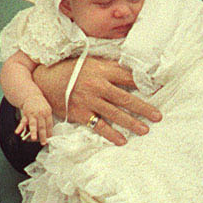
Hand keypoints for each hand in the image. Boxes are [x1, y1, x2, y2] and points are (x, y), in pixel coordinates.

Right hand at [15, 99, 53, 144]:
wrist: (31, 95)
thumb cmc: (40, 104)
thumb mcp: (47, 109)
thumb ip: (48, 119)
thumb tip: (50, 131)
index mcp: (47, 113)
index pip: (49, 125)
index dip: (50, 132)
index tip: (50, 139)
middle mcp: (40, 114)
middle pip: (42, 126)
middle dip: (43, 135)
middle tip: (43, 142)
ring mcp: (33, 114)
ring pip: (33, 125)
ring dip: (33, 132)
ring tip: (33, 139)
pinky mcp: (26, 115)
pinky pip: (23, 122)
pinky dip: (20, 127)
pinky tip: (17, 132)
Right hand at [36, 57, 160, 145]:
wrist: (43, 80)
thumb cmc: (69, 69)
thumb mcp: (90, 62)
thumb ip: (109, 67)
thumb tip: (131, 70)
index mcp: (101, 70)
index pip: (127, 77)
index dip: (144, 83)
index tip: (158, 89)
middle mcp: (97, 85)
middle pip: (125, 98)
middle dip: (143, 108)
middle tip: (158, 116)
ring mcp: (89, 101)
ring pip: (115, 114)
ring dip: (132, 123)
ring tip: (145, 130)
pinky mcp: (80, 114)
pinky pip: (98, 126)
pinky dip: (111, 134)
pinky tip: (122, 141)